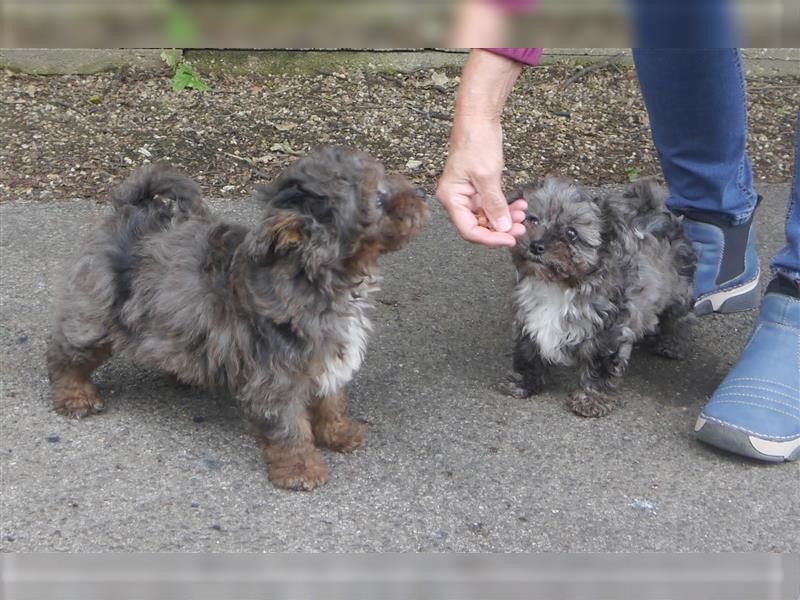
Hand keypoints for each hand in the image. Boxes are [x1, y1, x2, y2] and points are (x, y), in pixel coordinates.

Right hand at [437, 119, 526, 247]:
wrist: (478, 119)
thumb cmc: (475, 141)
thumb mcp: (487, 176)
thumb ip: (494, 205)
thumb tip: (502, 227)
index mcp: (451, 198)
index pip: (469, 230)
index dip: (490, 238)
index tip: (509, 239)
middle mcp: (456, 199)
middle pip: (478, 226)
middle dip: (500, 229)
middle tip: (520, 228)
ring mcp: (467, 194)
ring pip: (487, 217)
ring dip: (505, 218)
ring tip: (522, 215)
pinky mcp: (478, 187)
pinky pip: (491, 205)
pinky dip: (505, 207)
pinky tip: (518, 206)